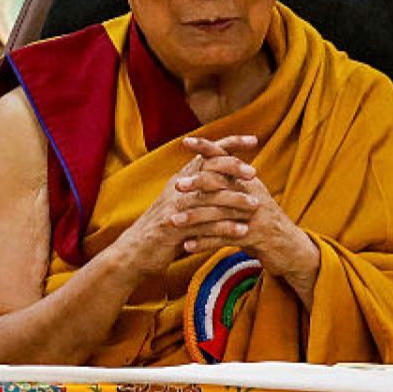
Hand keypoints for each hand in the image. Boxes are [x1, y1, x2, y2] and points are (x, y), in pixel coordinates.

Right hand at [105, 147, 253, 279]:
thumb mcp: (181, 203)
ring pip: (209, 198)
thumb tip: (227, 177)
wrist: (136, 251)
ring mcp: (175, 207)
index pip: (208, 152)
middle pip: (208, 169)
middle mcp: (178, 188)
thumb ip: (201, 189)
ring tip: (256, 205)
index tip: (253, 139)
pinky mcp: (174, 228)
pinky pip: (205, 226)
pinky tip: (243, 232)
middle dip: (233, 168)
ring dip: (235, 200)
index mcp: (182, 178)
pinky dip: (225, 228)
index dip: (230, 143)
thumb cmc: (165, 228)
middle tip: (254, 173)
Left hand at [174, 136, 321, 298]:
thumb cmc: (262, 222)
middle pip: (222, 182)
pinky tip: (187, 246)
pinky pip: (224, 238)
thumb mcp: (250, 198)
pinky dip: (204, 242)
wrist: (290, 248)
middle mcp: (253, 194)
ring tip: (173, 222)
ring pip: (219, 212)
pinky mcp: (255, 237)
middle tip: (175, 185)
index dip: (207, 147)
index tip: (185, 141)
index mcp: (249, 181)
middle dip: (197, 182)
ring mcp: (255, 215)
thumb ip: (231, 182)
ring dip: (194, 217)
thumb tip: (206, 164)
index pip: (226, 158)